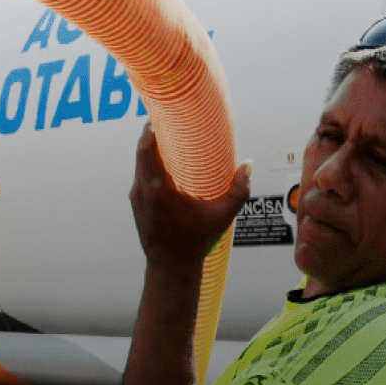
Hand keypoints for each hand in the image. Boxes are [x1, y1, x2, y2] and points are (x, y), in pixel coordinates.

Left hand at [129, 123, 251, 273]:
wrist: (171, 268)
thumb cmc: (194, 242)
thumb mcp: (221, 216)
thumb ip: (238, 191)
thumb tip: (248, 166)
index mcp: (157, 189)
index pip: (146, 149)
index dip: (150, 130)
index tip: (160, 116)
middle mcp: (142, 191)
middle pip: (140, 153)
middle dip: (151, 136)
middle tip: (165, 122)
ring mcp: (137, 199)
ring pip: (139, 166)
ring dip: (150, 152)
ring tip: (166, 140)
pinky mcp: (137, 206)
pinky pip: (140, 179)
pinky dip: (149, 167)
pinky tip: (163, 167)